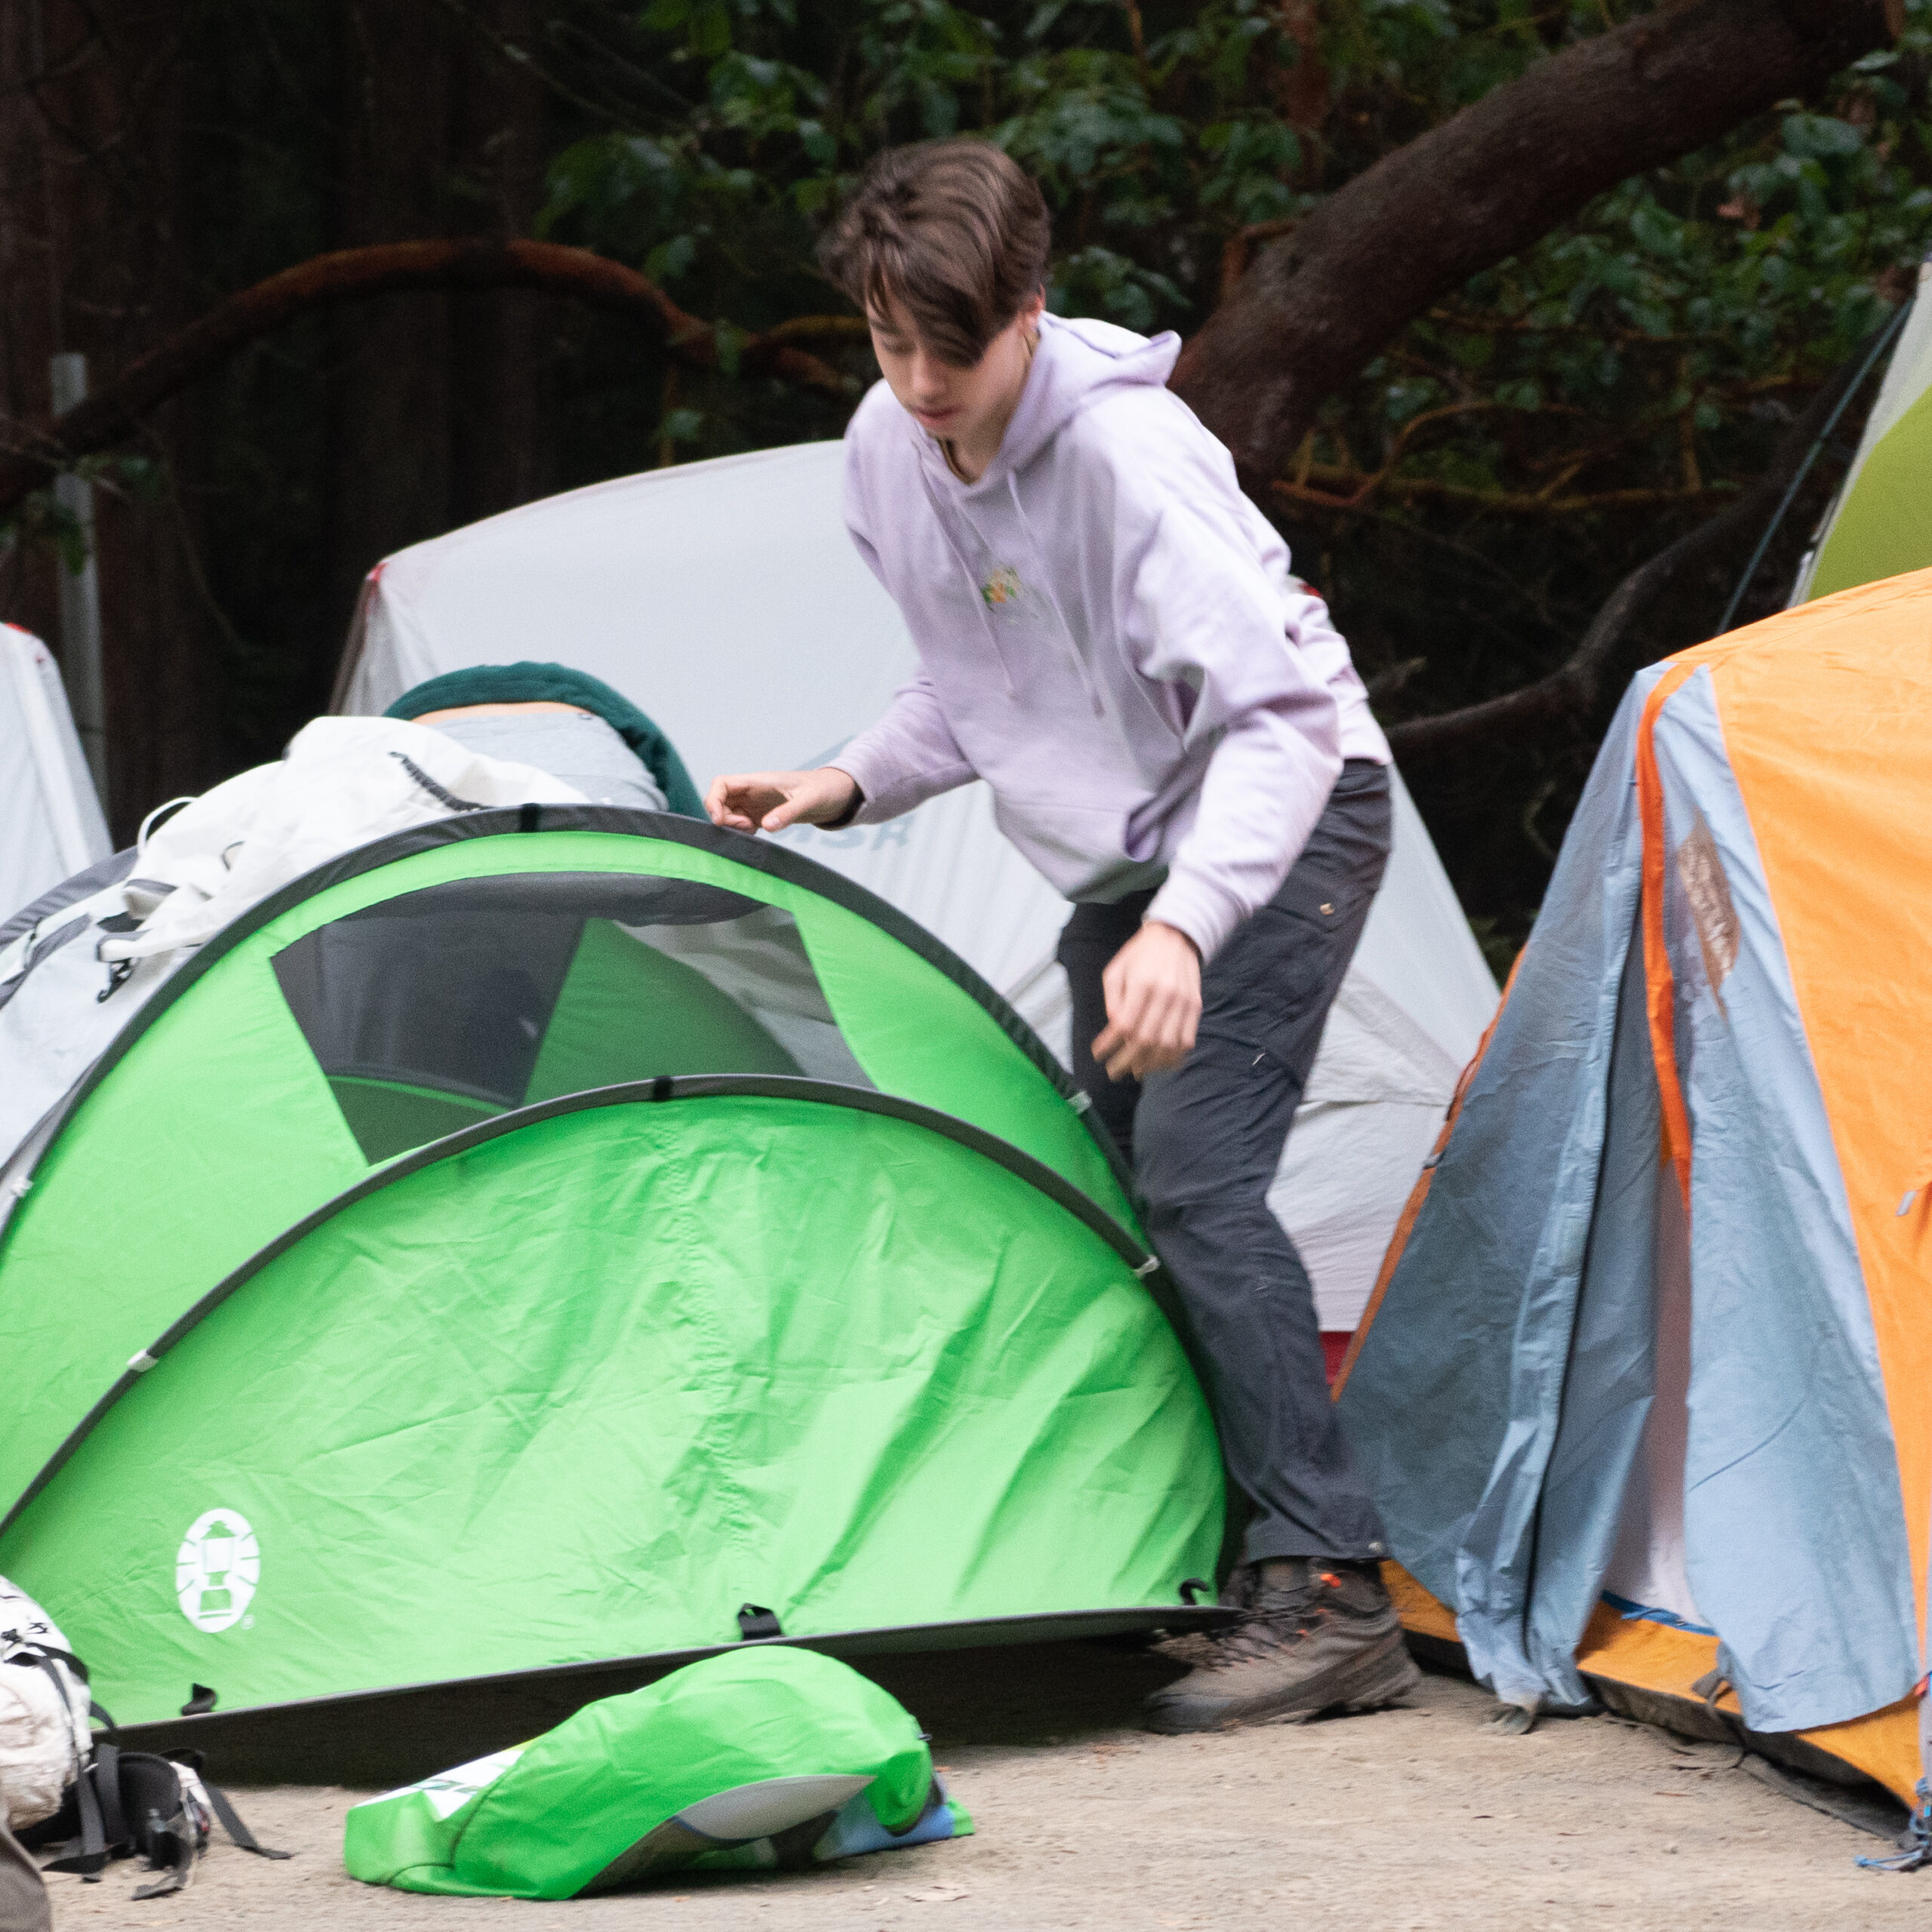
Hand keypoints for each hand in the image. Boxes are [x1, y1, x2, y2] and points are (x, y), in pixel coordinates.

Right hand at [705, 767, 859, 832]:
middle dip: (723, 817)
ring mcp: (755, 804)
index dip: (713, 800)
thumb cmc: (824, 789)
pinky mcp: (762, 817)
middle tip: (745, 829)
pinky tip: (757, 837)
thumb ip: (787, 813)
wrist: (836, 794)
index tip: (719, 820)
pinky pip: (741, 824)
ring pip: (728, 814)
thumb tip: (766, 826)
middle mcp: (752, 792)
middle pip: (720, 801)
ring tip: (754, 832)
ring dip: (733, 827)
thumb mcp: (808, 800)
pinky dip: (741, 833)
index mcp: (758, 781)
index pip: (722, 784)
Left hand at [1092, 921, 1200, 1080]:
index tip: (1098, 1055)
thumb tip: (1114, 1029)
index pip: (1125, 1025)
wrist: (1177, 936)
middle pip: (1145, 1040)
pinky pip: (1187, 1041)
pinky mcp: (1196, 1007)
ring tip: (1135, 1071)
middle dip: (1126, 1062)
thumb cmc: (1140, 954)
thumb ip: (1113, 1000)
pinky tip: (1159, 1064)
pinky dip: (1173, 1058)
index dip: (1110, 1045)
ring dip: (1150, 1065)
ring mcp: (1184, 1002)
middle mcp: (1165, 994)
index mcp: (1142, 983)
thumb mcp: (1116, 970)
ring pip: (1168, 1046)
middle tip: (1113, 1072)